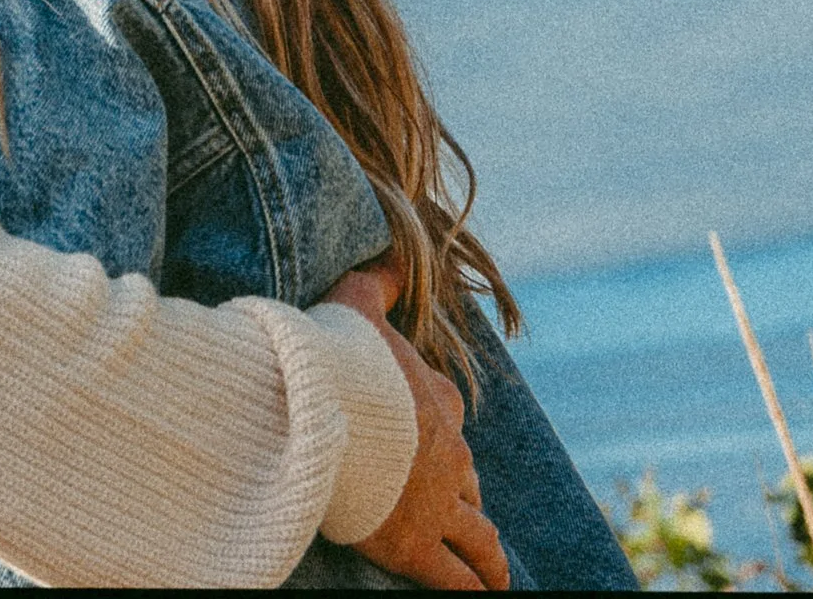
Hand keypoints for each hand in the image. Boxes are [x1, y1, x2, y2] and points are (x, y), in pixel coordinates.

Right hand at [324, 260, 509, 590]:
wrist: (318, 411)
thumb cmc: (331, 358)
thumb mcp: (353, 304)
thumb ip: (377, 280)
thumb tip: (395, 249)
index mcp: (435, 400)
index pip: (452, 420)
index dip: (444, 435)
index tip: (434, 445)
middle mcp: (447, 454)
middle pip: (469, 481)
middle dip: (466, 495)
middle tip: (460, 515)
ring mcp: (436, 503)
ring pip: (480, 535)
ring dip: (488, 553)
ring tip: (494, 573)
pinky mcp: (417, 546)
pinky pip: (459, 577)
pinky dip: (475, 587)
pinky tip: (484, 595)